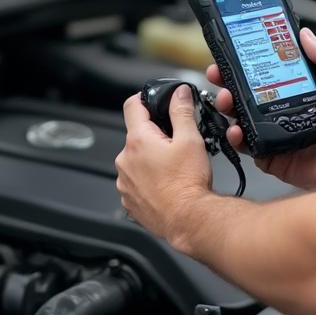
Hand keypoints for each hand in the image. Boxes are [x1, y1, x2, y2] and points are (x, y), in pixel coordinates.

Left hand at [116, 84, 212, 242]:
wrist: (188, 220)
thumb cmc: (188, 184)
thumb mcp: (190, 140)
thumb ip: (182, 111)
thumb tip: (179, 94)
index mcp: (138, 141)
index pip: (132, 105)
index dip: (144, 98)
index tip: (154, 101)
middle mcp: (125, 160)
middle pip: (137, 135)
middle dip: (154, 136)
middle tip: (175, 144)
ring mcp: (125, 182)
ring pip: (136, 159)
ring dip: (150, 159)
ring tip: (173, 168)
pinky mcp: (129, 199)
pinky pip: (136, 181)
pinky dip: (148, 179)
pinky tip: (166, 184)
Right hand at [206, 27, 315, 190]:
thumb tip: (306, 35)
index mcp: (309, 95)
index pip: (274, 76)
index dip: (253, 65)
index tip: (236, 54)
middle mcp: (294, 115)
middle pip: (253, 97)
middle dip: (232, 84)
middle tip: (220, 75)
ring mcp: (284, 138)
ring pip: (246, 121)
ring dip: (230, 108)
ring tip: (225, 99)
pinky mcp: (278, 161)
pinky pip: (251, 149)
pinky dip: (238, 139)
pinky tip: (235, 130)